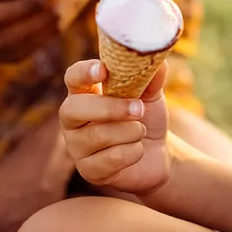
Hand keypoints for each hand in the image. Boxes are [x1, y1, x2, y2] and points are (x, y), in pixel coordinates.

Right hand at [60, 59, 171, 196]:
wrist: (157, 152)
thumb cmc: (146, 116)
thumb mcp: (151, 94)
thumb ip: (151, 77)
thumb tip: (159, 62)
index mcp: (84, 93)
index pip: (73, 77)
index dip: (83, 72)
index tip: (103, 70)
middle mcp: (73, 119)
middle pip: (73, 109)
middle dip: (109, 108)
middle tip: (138, 109)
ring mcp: (77, 146)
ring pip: (96, 136)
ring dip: (129, 131)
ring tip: (141, 130)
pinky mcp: (89, 170)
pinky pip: (109, 159)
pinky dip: (132, 152)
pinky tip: (138, 150)